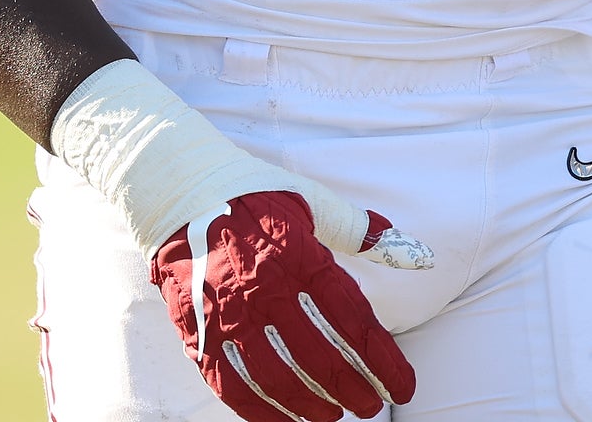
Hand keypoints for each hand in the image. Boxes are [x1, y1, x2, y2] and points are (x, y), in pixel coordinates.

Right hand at [154, 191, 419, 421]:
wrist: (175, 192)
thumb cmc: (252, 195)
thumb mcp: (310, 201)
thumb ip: (359, 230)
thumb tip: (416, 254)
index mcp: (299, 256)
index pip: (353, 321)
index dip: (383, 361)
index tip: (404, 386)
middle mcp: (265, 289)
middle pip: (320, 358)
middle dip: (353, 390)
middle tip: (371, 407)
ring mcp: (229, 315)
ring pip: (278, 379)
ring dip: (311, 405)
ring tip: (332, 415)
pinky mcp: (197, 332)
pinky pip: (231, 385)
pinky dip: (261, 408)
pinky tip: (283, 417)